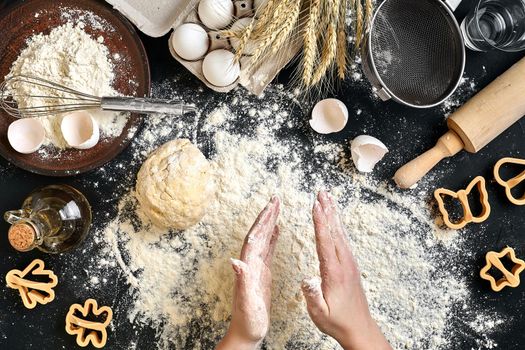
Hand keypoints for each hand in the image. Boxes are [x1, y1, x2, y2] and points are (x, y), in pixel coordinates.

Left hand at [216, 196, 279, 349]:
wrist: (246, 333)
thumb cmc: (248, 322)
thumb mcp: (246, 303)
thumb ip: (241, 282)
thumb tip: (235, 261)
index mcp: (249, 268)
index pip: (255, 238)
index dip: (262, 221)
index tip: (270, 206)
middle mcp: (250, 264)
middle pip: (258, 234)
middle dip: (266, 216)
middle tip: (275, 198)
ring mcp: (256, 268)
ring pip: (263, 239)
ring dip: (269, 223)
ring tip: (276, 207)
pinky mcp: (262, 274)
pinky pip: (268, 251)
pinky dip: (272, 238)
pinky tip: (277, 230)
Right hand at [302, 191, 391, 349]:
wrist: (359, 328)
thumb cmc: (337, 321)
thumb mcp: (320, 313)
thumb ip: (312, 296)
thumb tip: (306, 280)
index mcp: (334, 273)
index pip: (325, 242)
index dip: (319, 222)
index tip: (315, 205)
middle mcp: (344, 264)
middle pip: (334, 232)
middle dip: (327, 210)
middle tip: (321, 192)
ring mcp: (349, 264)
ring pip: (341, 234)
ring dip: (333, 215)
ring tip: (327, 198)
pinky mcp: (351, 265)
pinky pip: (344, 240)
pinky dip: (338, 226)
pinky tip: (335, 220)